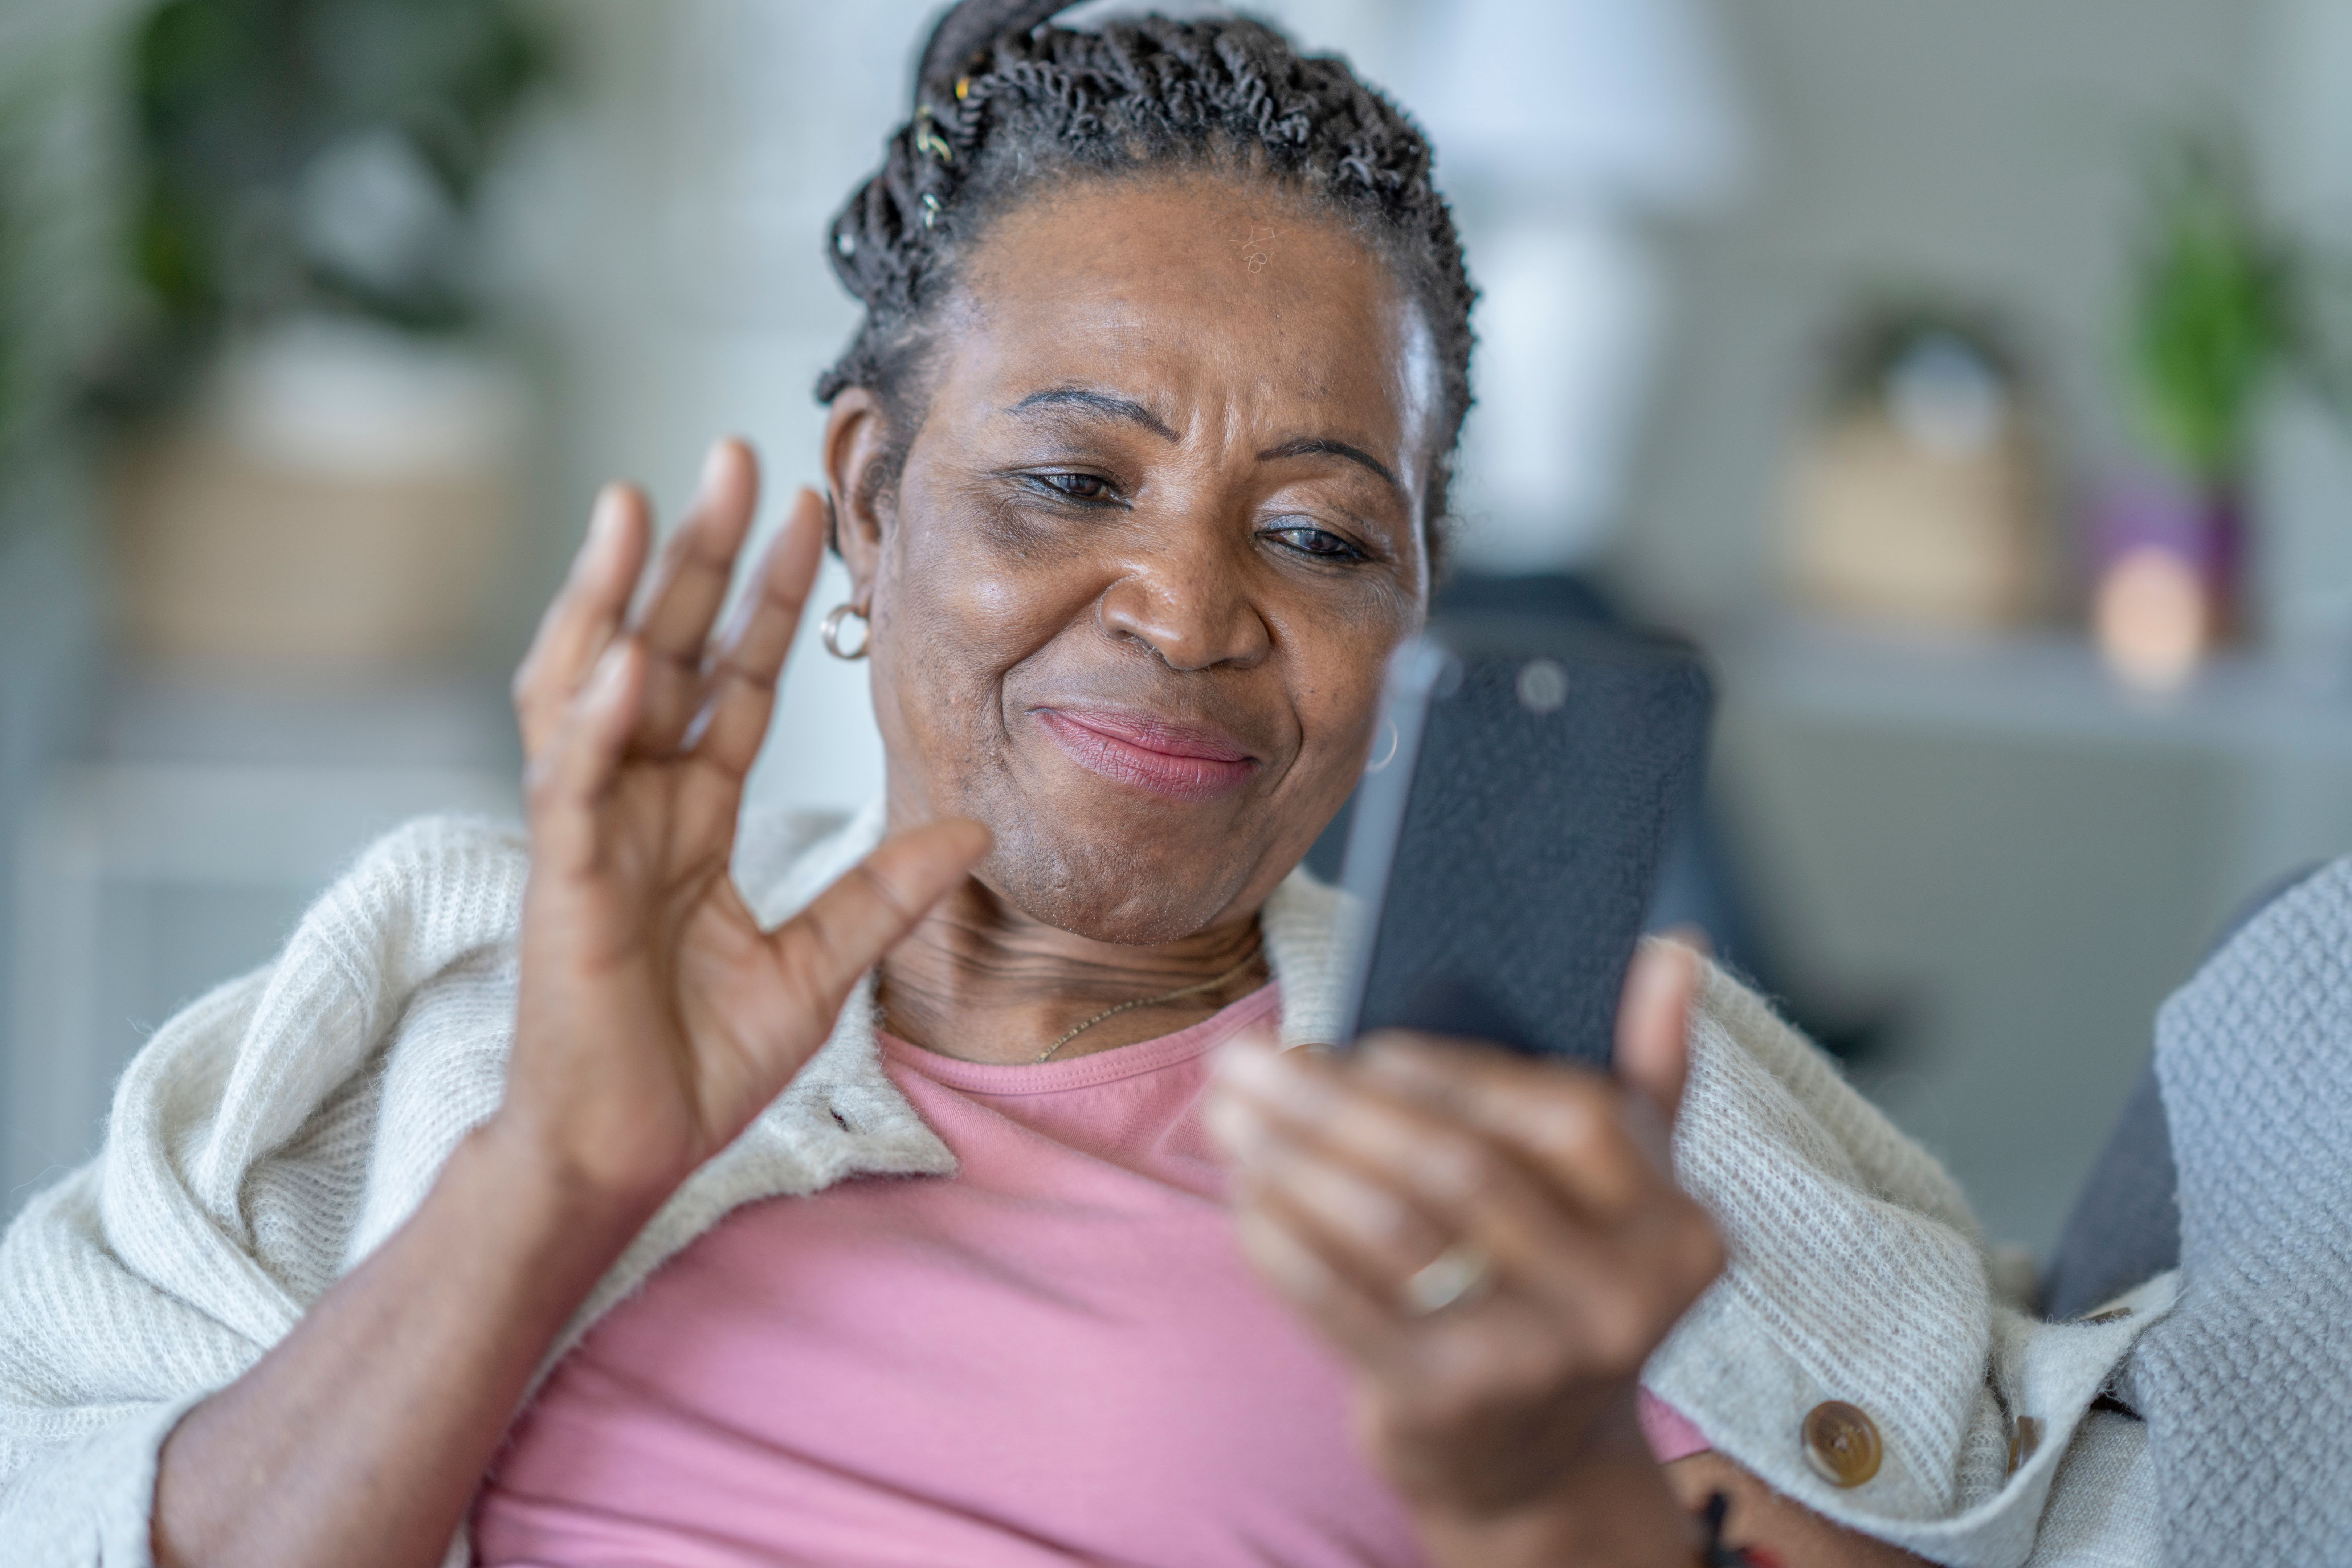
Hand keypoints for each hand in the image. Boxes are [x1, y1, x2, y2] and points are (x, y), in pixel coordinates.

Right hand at [499, 439, 986, 1212]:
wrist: (631, 1149)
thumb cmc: (699, 1062)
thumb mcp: (821, 967)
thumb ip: (886, 890)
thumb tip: (976, 828)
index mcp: (689, 818)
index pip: (732, 681)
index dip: (766, 599)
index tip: (807, 517)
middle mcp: (635, 806)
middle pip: (664, 653)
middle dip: (692, 555)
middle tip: (729, 457)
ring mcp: (591, 836)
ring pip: (594, 689)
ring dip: (614, 596)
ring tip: (637, 504)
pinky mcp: (565, 884)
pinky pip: (575, 786)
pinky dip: (597, 722)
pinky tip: (625, 659)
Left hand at [1206, 939, 1722, 1566]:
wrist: (1538, 1463)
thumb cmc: (1568, 1280)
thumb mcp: (1630, 1188)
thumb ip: (1650, 1067)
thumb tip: (1673, 944)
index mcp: (1678, 1231)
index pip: (1573, 1115)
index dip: (1461, 1070)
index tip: (1363, 1040)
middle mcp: (1620, 1302)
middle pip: (1460, 1168)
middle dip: (1336, 1101)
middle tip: (1244, 1055)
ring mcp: (1532, 1362)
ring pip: (1389, 1229)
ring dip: (1291, 1158)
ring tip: (1228, 1110)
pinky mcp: (1442, 1405)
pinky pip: (1339, 1301)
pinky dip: (1280, 1237)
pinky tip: (1245, 1191)